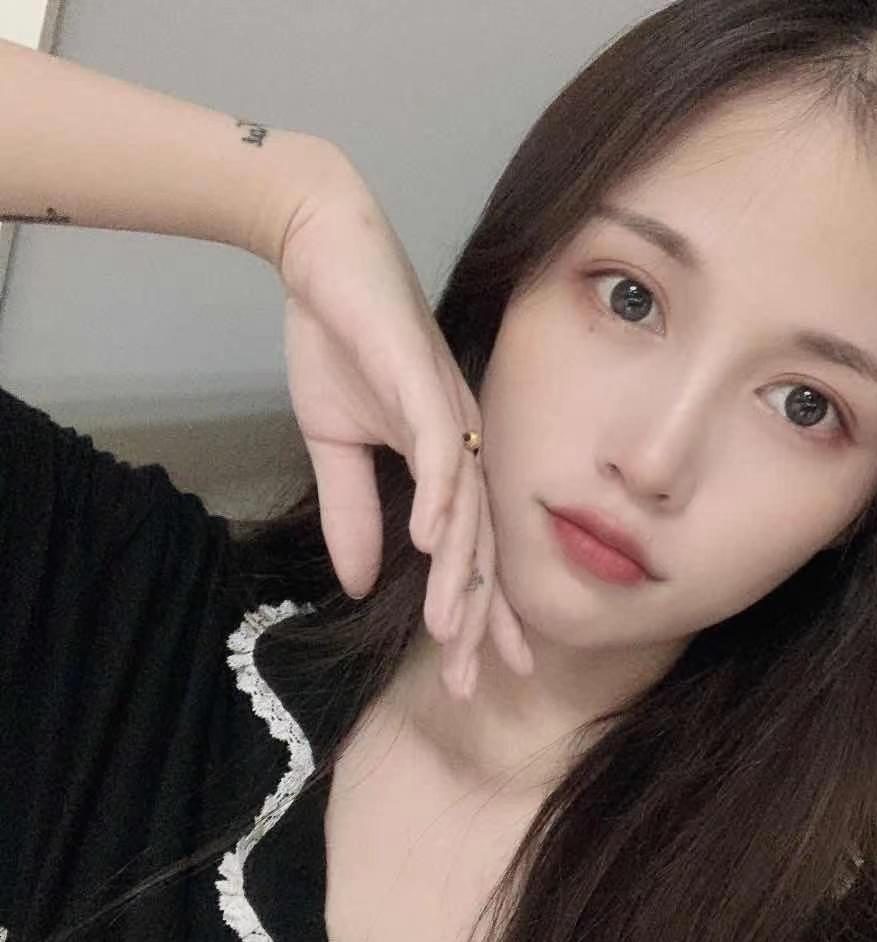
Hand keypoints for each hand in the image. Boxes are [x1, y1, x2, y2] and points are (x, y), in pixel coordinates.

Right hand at [271, 142, 531, 698]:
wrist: (325, 258)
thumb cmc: (339, 343)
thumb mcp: (334, 447)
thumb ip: (352, 515)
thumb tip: (359, 587)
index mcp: (449, 461)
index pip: (473, 552)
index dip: (482, 612)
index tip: (486, 672)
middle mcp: (465, 444)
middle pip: (481, 545)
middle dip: (481, 618)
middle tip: (481, 683)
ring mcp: (450, 412)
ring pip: (466, 508)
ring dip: (460, 572)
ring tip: (453, 633)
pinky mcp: (424, 381)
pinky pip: (441, 447)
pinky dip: (438, 495)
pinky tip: (432, 541)